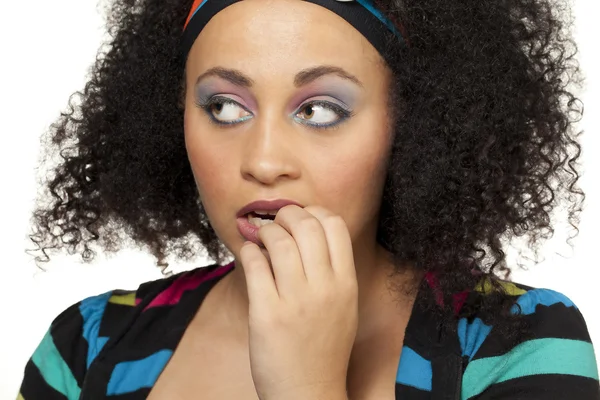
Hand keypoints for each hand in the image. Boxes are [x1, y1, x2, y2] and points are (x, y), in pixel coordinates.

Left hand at [239, 205, 357, 399]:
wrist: (308, 392)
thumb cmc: (324, 349)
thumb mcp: (344, 307)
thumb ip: (332, 271)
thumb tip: (304, 234)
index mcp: (346, 283)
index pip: (335, 225)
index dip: (315, 212)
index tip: (301, 217)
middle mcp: (325, 288)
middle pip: (307, 225)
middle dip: (287, 214)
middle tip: (276, 222)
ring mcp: (296, 300)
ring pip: (279, 240)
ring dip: (265, 231)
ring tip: (261, 237)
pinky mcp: (267, 313)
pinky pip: (256, 265)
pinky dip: (249, 251)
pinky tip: (250, 254)